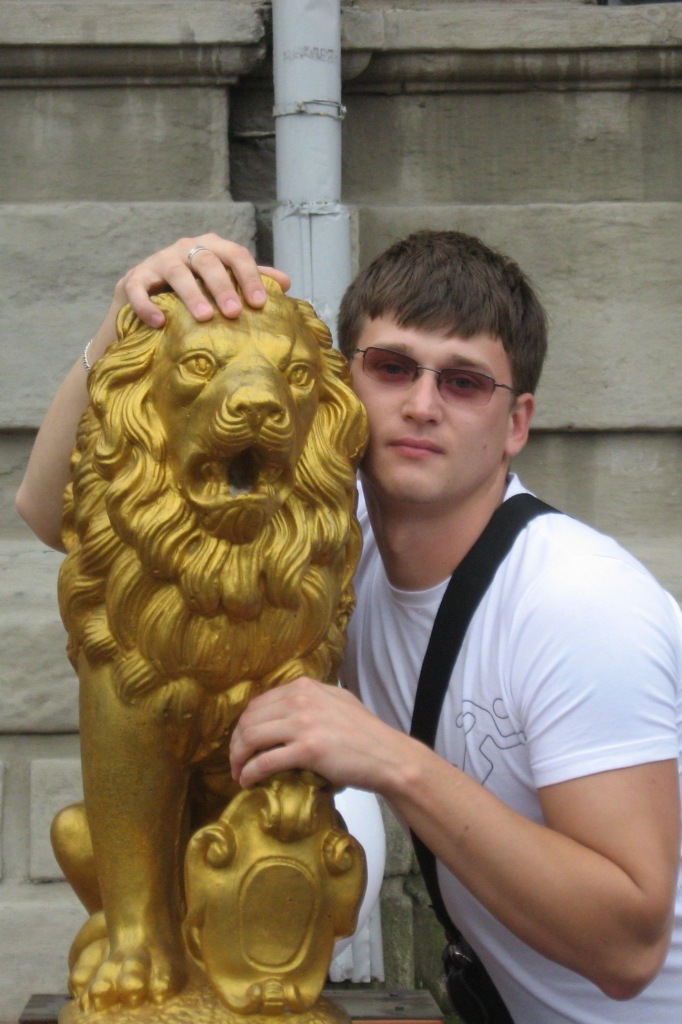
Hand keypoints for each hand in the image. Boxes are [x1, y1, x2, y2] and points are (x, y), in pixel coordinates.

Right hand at [115, 233, 291, 326]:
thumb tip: (287, 282)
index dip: (249, 277)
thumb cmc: (195, 290)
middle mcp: (185, 249)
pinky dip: (147, 305)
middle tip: (234, 313)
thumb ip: (251, 280)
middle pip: (207, 261)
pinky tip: (159, 323)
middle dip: (223, 286)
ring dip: (191, 294)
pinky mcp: (133, 278)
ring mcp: (159, 261)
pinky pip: (138, 289)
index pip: (235, 255)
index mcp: (212, 248)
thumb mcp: (223, 282)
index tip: (260, 304)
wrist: (148, 297)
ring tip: (204, 317)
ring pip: (176, 272)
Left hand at [230, 677, 414, 793]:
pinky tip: (247, 781)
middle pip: (249, 720)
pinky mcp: (307, 749)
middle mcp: (301, 699)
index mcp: (305, 686)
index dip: (243, 726)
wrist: (388, 755)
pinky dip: (250, 773)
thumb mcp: (336, 702)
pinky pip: (265, 761)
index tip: (242, 743)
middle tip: (237, 762)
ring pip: (251, 739)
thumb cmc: (365, 734)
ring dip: (238, 759)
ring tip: (239, 774)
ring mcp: (304, 723)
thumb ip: (311, 700)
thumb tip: (285, 709)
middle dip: (236, 743)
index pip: (258, 703)